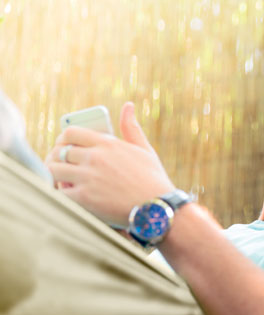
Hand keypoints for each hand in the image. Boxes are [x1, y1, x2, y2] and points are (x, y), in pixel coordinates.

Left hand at [47, 102, 175, 226]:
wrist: (157, 208)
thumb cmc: (153, 180)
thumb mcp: (145, 150)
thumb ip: (131, 128)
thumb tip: (128, 106)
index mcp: (108, 144)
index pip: (71, 133)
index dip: (63, 139)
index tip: (64, 146)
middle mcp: (95, 157)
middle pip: (60, 151)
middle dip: (57, 157)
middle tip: (60, 165)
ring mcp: (87, 177)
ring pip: (54, 169)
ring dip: (55, 174)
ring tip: (61, 179)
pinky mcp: (84, 198)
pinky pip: (59, 191)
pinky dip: (59, 192)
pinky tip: (67, 194)